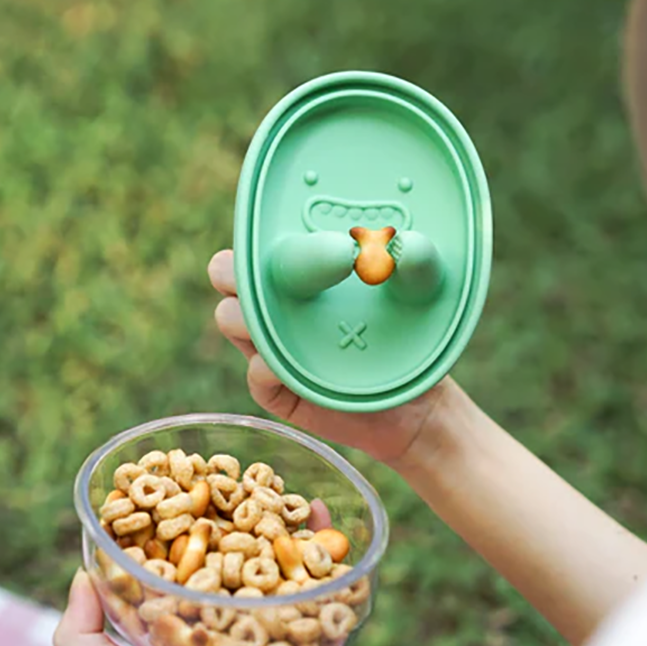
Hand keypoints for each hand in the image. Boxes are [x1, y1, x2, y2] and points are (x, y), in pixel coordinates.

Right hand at [208, 250, 452, 464]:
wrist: (419, 406)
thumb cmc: (416, 340)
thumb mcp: (419, 296)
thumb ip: (414, 266)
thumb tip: (410, 244)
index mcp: (303, 274)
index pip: (255, 245)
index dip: (250, 239)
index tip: (278, 241)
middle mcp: (279, 307)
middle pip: (227, 276)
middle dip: (233, 272)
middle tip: (260, 279)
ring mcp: (274, 349)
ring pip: (230, 320)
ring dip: (244, 316)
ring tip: (277, 321)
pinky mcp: (280, 391)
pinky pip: (255, 375)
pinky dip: (263, 367)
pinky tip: (286, 366)